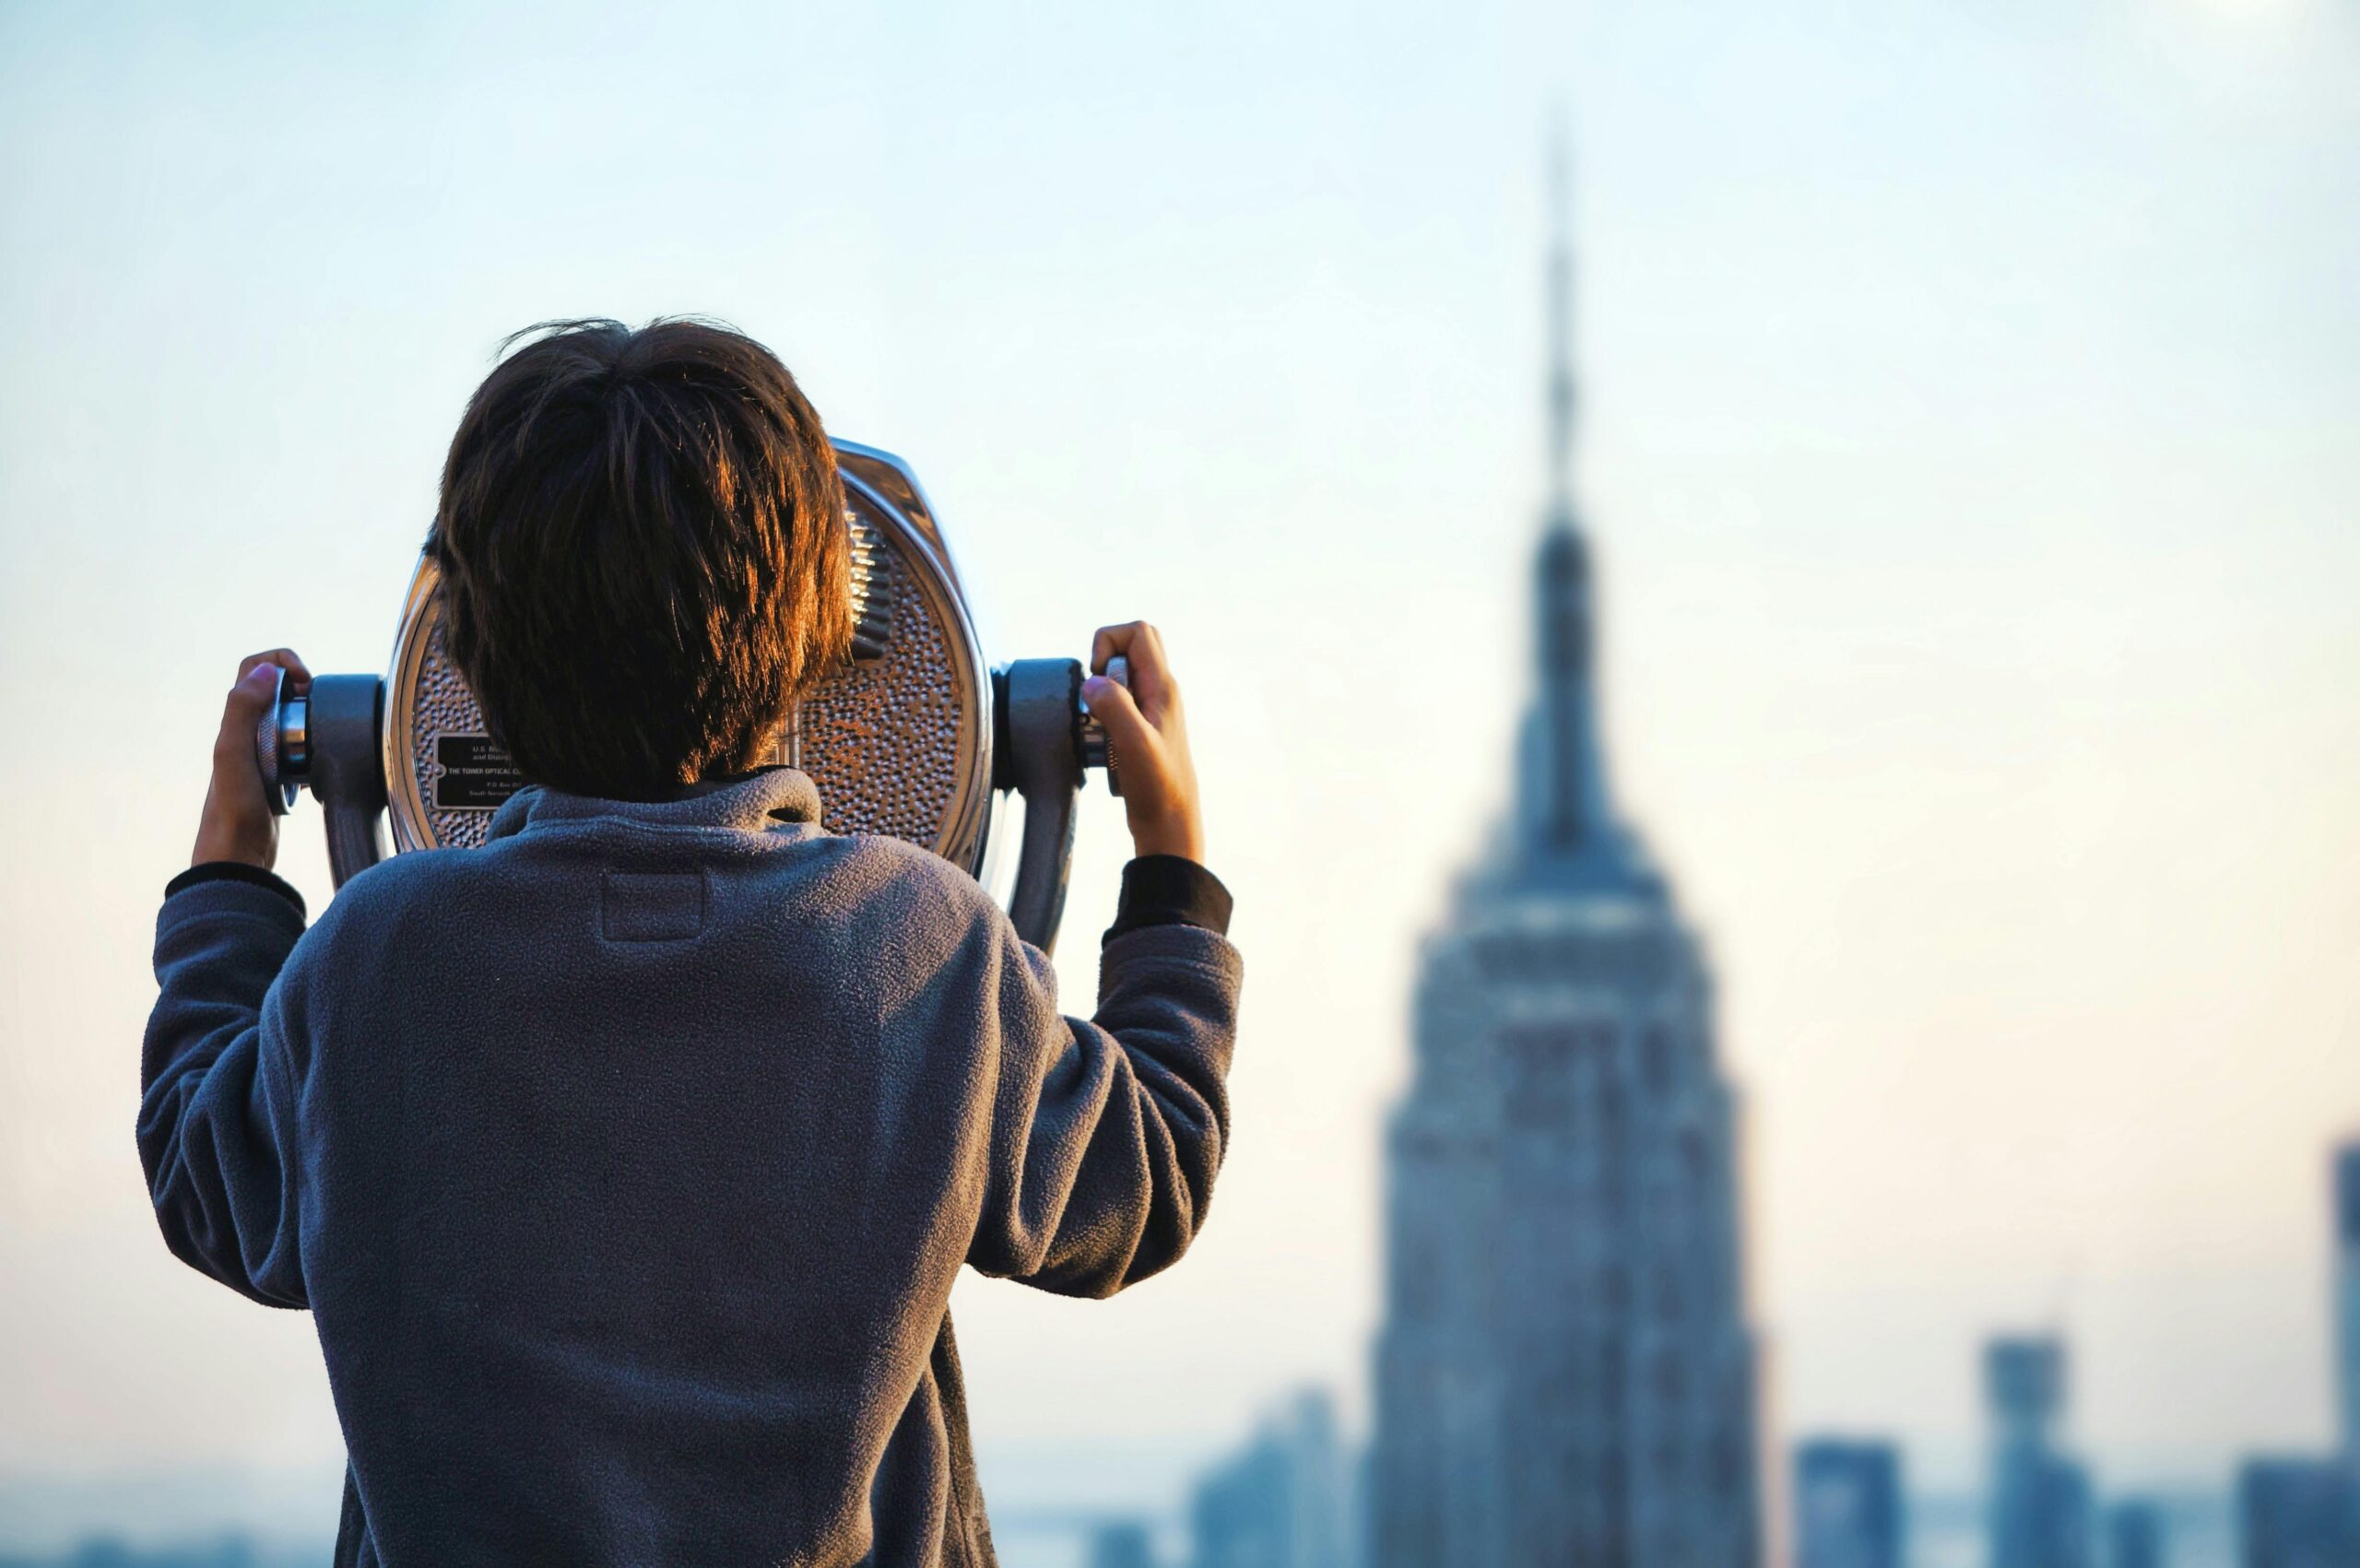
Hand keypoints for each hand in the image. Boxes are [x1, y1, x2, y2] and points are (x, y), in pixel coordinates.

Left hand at [192, 649, 310, 870]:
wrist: (237, 858)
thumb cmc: (233, 810)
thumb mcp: (233, 754)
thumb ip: (243, 709)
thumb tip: (267, 673)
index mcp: (235, 722)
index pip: (255, 667)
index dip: (282, 664)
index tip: (305, 685)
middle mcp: (247, 733)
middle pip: (277, 690)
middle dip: (303, 690)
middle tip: (318, 709)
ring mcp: (263, 755)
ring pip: (293, 719)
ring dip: (311, 721)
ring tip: (322, 738)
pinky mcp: (278, 776)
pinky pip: (301, 750)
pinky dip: (315, 751)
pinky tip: (317, 770)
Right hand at [1082, 621, 1204, 864]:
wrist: (1169, 824)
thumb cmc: (1157, 787)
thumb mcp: (1133, 744)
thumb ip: (1114, 707)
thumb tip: (1092, 682)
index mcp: (1163, 688)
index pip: (1138, 632)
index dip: (1108, 643)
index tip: (1098, 677)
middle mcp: (1160, 692)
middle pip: (1132, 645)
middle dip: (1103, 660)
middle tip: (1097, 694)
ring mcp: (1152, 710)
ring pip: (1122, 675)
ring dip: (1101, 691)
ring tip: (1101, 725)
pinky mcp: (1142, 728)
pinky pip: (1118, 703)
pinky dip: (1103, 714)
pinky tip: (1103, 743)